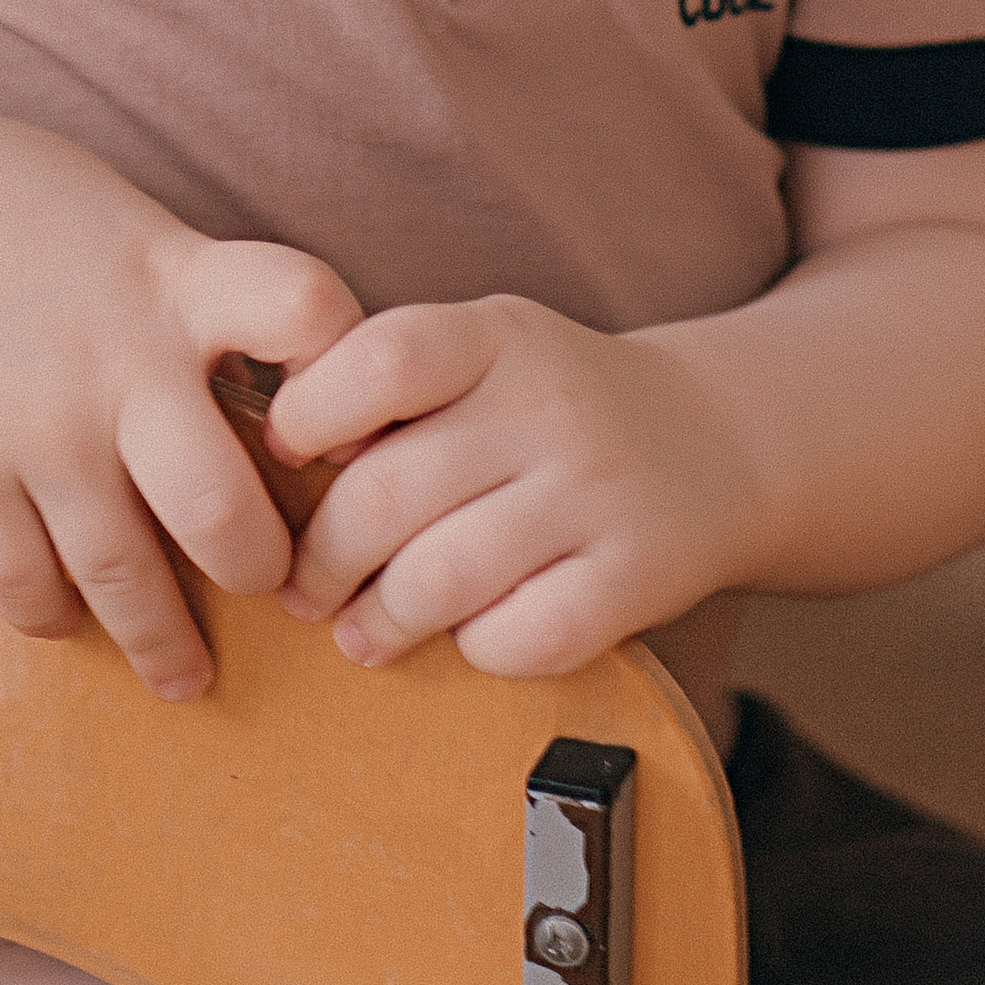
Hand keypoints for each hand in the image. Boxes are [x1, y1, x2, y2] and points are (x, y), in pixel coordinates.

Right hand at [0, 102, 363, 702]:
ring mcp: (34, 426)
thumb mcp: (126, 222)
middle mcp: (120, 361)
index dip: (354, 381)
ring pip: (127, 579)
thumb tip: (286, 380)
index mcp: (177, 278)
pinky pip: (26, 588)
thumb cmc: (1, 196)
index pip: (312, 316)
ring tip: (186, 676)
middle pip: (227, 512)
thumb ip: (199, 296)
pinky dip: (56, 618)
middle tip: (276, 594)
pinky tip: (70, 619)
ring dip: (166, 643)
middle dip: (264, 572)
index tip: (353, 437)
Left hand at [266, 296, 769, 676]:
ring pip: (440, 579)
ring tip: (359, 630)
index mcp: (498, 335)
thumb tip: (267, 459)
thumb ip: (389, 385)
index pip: (381, 361)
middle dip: (320, 558)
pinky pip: (519, 637)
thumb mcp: (483, 352)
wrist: (717, 440)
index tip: (285, 460)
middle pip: (388, 493)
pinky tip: (462, 637)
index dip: (308, 417)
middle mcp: (552, 405)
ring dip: (378, 619)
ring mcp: (598, 493)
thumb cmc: (552, 406)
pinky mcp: (635, 578)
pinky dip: (471, 650)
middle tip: (300, 588)